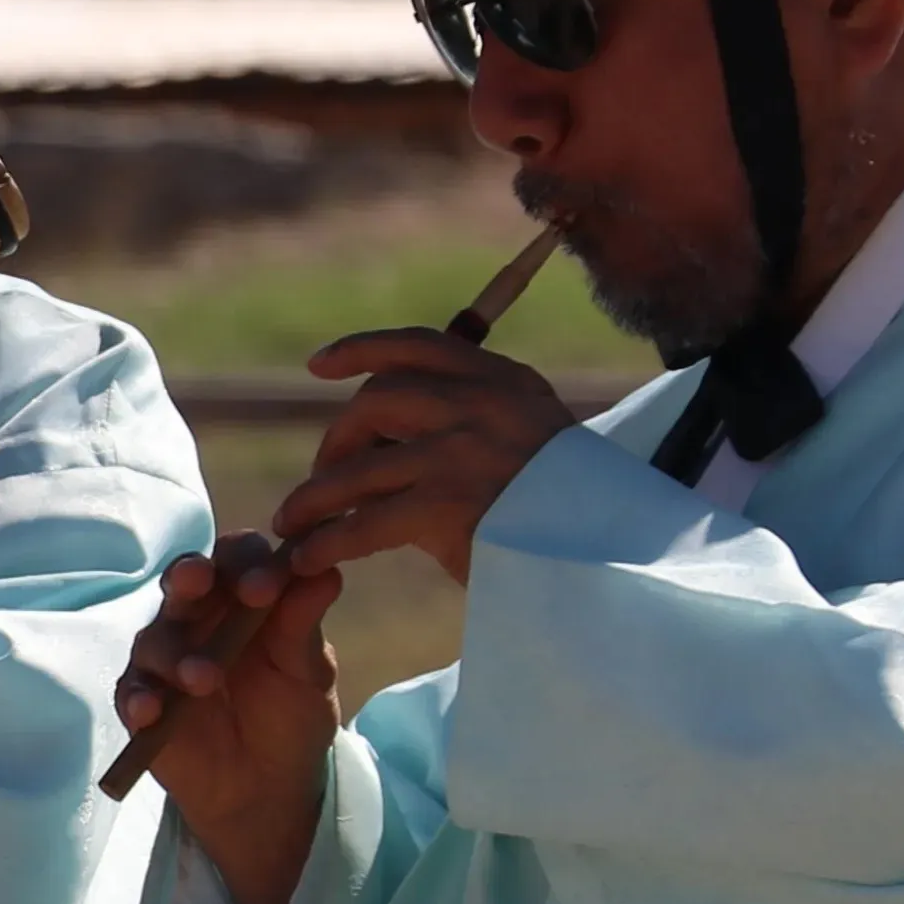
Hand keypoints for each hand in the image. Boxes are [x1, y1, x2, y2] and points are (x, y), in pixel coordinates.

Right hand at [114, 534, 345, 903]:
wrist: (269, 788)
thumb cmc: (291, 717)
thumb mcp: (307, 673)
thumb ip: (304, 626)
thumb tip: (325, 573)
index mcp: (241, 598)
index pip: (236, 558)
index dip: (246, 562)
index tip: (266, 587)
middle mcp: (197, 618)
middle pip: (183, 581)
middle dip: (189, 578)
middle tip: (199, 582)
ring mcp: (164, 658)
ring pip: (154, 638)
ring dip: (175, 653)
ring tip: (203, 680)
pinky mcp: (140, 700)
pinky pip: (131, 692)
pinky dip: (139, 698)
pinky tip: (151, 711)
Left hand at [264, 331, 577, 588]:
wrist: (612, 557)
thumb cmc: (566, 512)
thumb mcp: (531, 439)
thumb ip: (473, 419)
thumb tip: (388, 424)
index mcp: (503, 381)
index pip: (419, 345)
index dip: (362, 348)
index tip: (318, 365)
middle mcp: (480, 404)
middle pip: (375, 401)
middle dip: (336, 440)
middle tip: (321, 480)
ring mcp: (460, 452)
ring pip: (358, 468)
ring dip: (313, 499)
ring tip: (291, 528)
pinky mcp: (445, 506)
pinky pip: (363, 521)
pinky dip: (328, 541)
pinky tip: (310, 559)